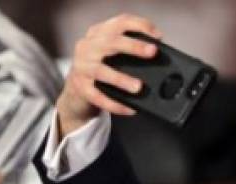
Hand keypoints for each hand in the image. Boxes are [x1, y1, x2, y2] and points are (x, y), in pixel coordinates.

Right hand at [57, 14, 161, 134]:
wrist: (76, 92)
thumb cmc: (101, 68)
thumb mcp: (112, 53)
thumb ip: (130, 48)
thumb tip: (159, 53)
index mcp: (98, 34)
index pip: (119, 22)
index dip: (139, 25)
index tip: (157, 35)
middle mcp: (87, 47)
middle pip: (110, 42)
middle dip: (133, 46)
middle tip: (152, 52)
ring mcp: (82, 67)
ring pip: (101, 71)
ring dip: (121, 79)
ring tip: (138, 87)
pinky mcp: (81, 88)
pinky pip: (98, 97)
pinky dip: (115, 104)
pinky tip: (130, 109)